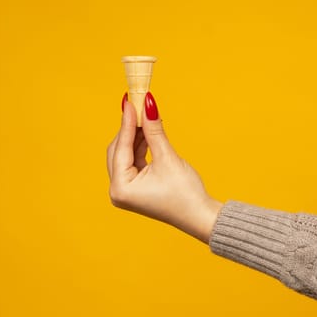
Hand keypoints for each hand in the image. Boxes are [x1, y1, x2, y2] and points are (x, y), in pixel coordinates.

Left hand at [106, 92, 222, 242]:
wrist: (199, 216)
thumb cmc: (185, 194)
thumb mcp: (167, 158)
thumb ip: (154, 131)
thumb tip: (148, 105)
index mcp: (121, 188)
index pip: (120, 147)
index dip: (127, 122)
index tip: (130, 101)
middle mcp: (118, 190)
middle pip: (118, 150)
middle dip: (130, 128)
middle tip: (138, 105)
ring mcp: (125, 190)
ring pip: (125, 154)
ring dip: (136, 136)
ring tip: (145, 115)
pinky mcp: (134, 188)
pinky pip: (133, 161)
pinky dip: (140, 147)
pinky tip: (147, 132)